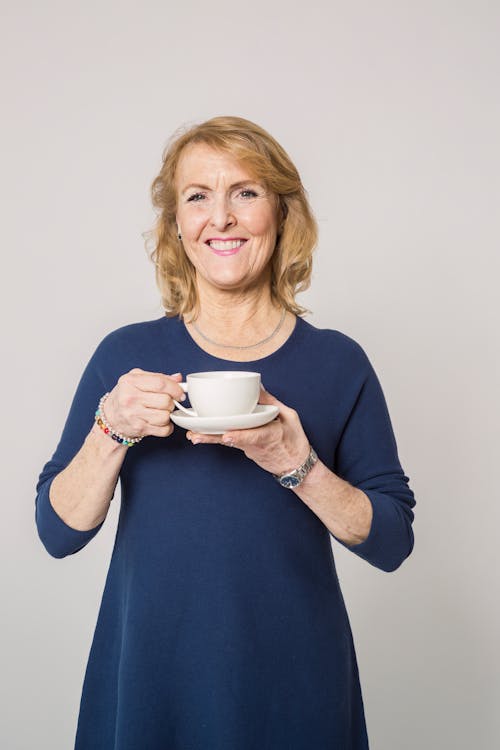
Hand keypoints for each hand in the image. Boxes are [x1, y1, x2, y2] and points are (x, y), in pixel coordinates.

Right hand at [103, 369, 185, 438]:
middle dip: (171, 402)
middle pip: (165, 400)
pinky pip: (164, 429)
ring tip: (161, 411)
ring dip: (168, 414)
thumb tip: (178, 378)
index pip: (160, 383)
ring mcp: (134, 415)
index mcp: (130, 382)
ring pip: (165, 416)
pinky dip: (167, 427)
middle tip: (167, 402)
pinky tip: (160, 422)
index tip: (180, 392)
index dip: (175, 388)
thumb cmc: (126, 396)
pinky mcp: (139, 428)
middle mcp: (130, 398)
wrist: (111, 419)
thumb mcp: (136, 380)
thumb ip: (158, 377)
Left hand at [186, 386, 310, 475]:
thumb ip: (272, 403)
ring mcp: (249, 449)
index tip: (228, 436)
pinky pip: (229, 442)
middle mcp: (256, 444)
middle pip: (232, 440)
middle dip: (213, 437)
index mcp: (271, 435)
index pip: (254, 437)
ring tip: (193, 436)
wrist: (295, 465)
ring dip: (210, 439)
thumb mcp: (290, 417)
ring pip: (227, 442)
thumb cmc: (294, 441)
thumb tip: (257, 388)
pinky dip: (215, 439)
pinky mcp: (245, 450)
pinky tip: (200, 436)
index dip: (240, 437)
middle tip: (195, 434)